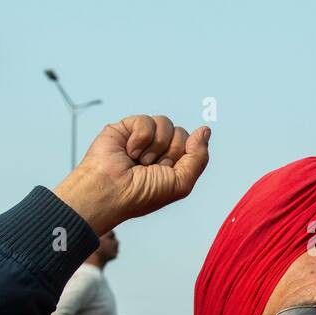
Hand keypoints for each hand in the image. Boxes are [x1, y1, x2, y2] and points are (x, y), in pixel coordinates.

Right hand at [52, 115, 210, 234]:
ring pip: (165, 123)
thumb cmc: (142, 194)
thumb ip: (199, 157)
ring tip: (139, 161)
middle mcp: (159, 149)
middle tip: (150, 168)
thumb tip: (205, 130)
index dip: (183, 157)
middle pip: (181, 133)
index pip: (193, 145)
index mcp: (173, 163)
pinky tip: (129, 151)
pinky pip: (146, 121)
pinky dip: (140, 138)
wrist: (110, 191)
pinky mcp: (126, 127)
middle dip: (169, 152)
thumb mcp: (181, 183)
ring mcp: (143, 137)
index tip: (167, 171)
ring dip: (154, 146)